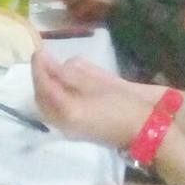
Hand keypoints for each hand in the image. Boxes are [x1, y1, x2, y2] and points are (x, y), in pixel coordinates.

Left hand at [32, 52, 158, 147]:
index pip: (46, 88)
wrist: (145, 132)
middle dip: (39, 79)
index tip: (39, 52)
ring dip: (44, 89)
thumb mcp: (101, 85)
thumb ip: (74, 75)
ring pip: (45, 108)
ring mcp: (68, 129)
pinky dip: (52, 99)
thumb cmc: (127, 105)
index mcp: (71, 111)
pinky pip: (54, 114)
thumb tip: (52, 63)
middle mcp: (65, 123)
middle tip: (42, 59)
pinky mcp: (74, 131)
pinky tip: (60, 86)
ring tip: (49, 70)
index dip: (40, 69)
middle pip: (41, 99)